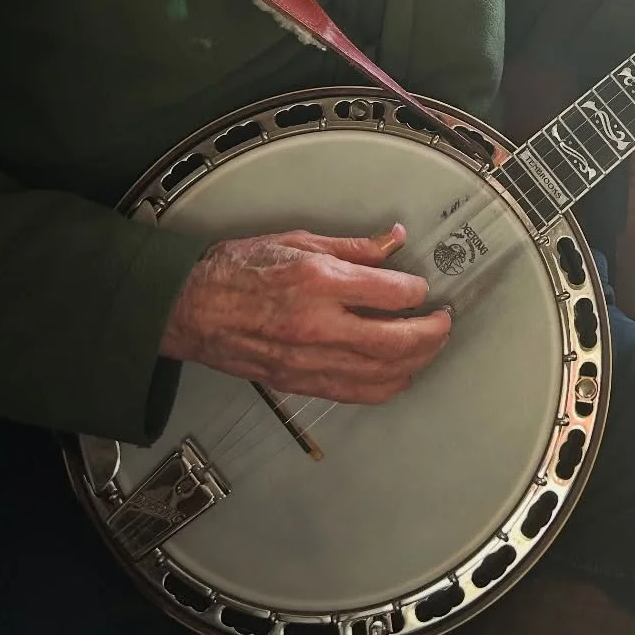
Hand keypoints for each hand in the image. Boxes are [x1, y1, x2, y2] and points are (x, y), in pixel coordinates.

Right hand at [160, 225, 450, 403]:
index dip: (418, 291)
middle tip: (444, 321)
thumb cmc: (237, 270)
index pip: (392, 293)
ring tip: (429, 347)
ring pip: (382, 375)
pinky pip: (356, 393)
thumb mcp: (298, 240)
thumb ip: (353, 247)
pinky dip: (386, 386)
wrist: (190, 309)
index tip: (423, 288)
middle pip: (396, 342)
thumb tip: (393, 241)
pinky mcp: (299, 382)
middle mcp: (318, 325)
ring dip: (416, 363)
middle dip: (432, 334)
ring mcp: (308, 360)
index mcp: (318, 282)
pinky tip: (398, 373)